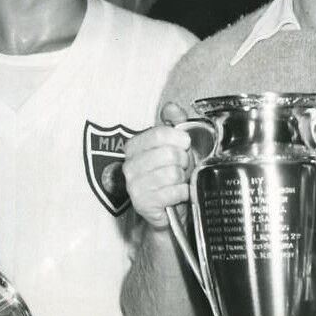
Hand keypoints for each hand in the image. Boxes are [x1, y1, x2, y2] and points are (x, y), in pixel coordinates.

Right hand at [122, 102, 194, 227]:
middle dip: (183, 161)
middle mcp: (129, 164)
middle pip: (168, 154)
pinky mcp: (142, 203)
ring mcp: (134, 185)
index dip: (179, 138)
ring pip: (172, 173)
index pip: (159, 133)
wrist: (170, 208)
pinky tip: (178, 194)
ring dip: (182, 178)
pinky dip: (183, 193)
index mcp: (134, 146)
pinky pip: (174, 192)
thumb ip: (175, 124)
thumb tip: (171, 107)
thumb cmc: (172, 174)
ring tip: (179, 181)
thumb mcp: (176, 145)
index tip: (185, 144)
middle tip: (182, 167)